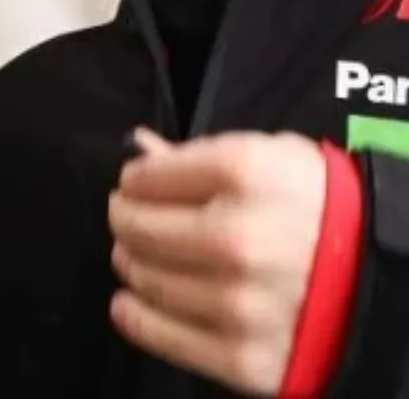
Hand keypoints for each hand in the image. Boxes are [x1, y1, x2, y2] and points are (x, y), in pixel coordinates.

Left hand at [108, 127, 326, 395]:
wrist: (385, 279)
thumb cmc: (320, 206)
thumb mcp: (269, 158)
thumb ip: (197, 156)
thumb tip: (136, 149)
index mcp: (243, 174)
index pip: (146, 177)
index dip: (134, 180)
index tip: (136, 184)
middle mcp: (237, 239)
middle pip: (138, 227)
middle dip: (125, 219)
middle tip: (128, 219)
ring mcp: (240, 303)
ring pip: (146, 278)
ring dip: (131, 263)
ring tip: (137, 256)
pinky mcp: (245, 358)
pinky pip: (162, 337)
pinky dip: (136, 317)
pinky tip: (129, 302)